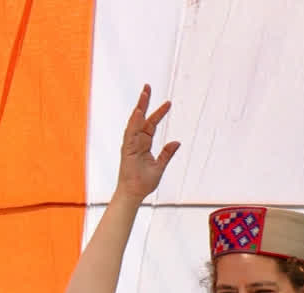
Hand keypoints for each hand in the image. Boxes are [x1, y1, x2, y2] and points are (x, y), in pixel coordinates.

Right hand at [116, 84, 180, 200]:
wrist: (134, 194)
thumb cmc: (144, 182)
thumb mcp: (160, 166)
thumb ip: (167, 153)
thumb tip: (177, 142)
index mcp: (144, 144)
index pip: (152, 124)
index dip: (159, 113)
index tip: (168, 103)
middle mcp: (136, 141)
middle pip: (141, 118)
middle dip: (145, 103)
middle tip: (148, 87)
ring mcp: (130, 144)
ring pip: (135, 122)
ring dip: (139, 108)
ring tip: (144, 94)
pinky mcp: (126, 150)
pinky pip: (130, 133)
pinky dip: (134, 122)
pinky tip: (139, 112)